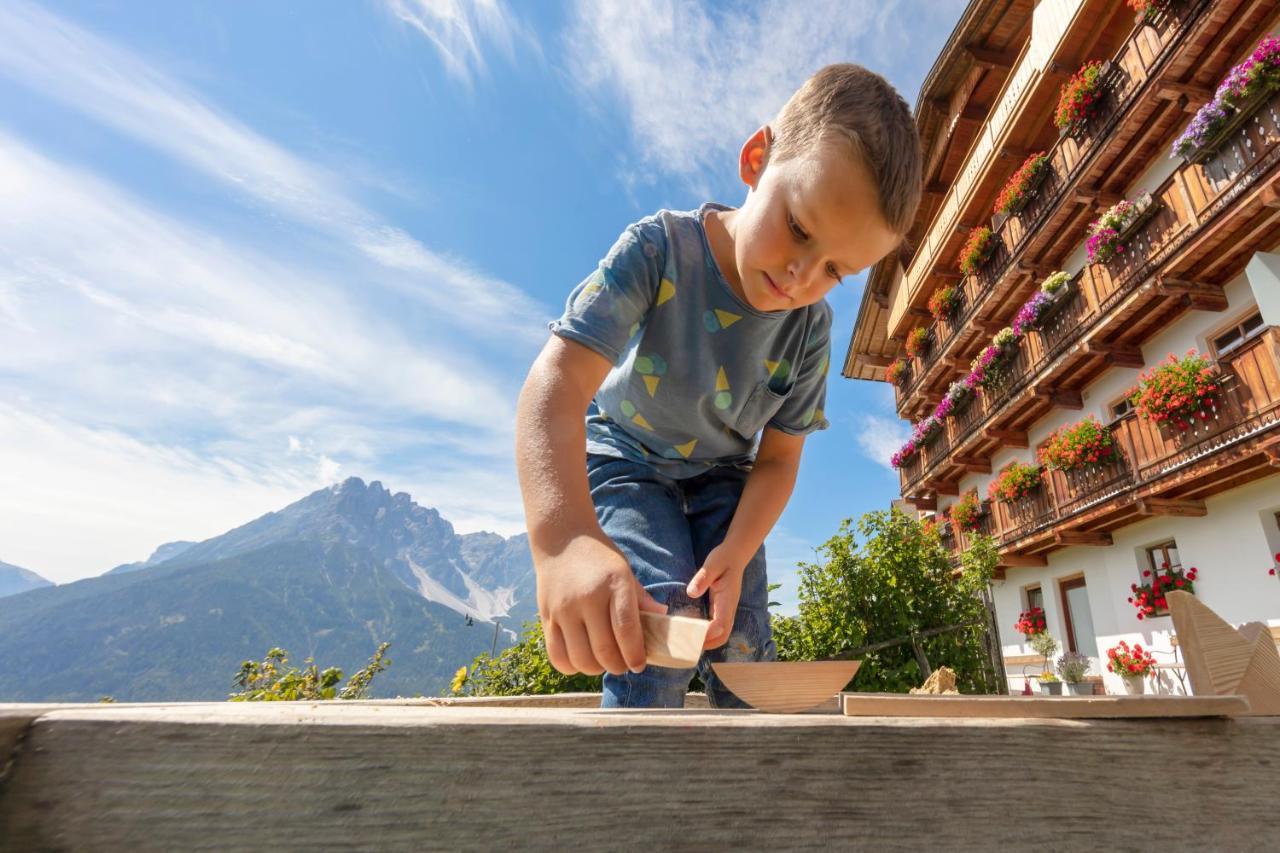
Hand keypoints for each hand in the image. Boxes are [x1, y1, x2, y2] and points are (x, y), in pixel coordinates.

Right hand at [535, 534, 666, 675]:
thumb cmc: (599, 558)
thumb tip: (663, 619)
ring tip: (603, 662)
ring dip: (596, 669)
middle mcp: (587, 598)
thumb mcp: (625, 571)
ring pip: (580, 658)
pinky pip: (557, 656)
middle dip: (618, 666)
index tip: (639, 664)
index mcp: (614, 584)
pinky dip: (572, 667)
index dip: (635, 654)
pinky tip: (582, 659)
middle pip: (603, 650)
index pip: (626, 629)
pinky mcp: (546, 618)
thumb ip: (641, 599)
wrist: (561, 540)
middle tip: (624, 665)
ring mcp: (563, 610)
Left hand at [685, 541, 748, 648]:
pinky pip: (718, 626)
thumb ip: (703, 578)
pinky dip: (708, 634)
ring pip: (722, 633)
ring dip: (708, 641)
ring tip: (689, 643)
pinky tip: (693, 632)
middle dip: (708, 644)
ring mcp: (727, 609)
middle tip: (688, 647)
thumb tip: (691, 593)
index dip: (708, 633)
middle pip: (723, 635)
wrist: (736, 554)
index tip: (692, 636)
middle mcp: (729, 608)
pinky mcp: (723, 608)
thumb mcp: (712, 564)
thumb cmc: (723, 558)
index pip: (721, 624)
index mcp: (727, 599)